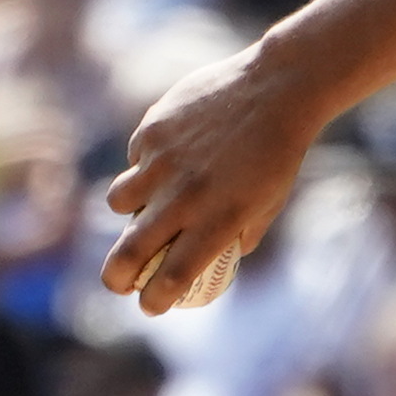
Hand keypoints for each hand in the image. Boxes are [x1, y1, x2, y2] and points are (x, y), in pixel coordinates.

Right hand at [99, 43, 327, 314]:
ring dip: (128, 213)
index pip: (175, 274)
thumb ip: (238, 234)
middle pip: (131, 250)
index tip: (149, 306)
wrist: (276, 89)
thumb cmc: (278, 153)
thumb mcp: (268, 203)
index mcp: (220, 219)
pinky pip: (135, 160)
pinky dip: (146, 166)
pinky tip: (172, 154)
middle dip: (117, 276)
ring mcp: (163, 162)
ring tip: (144, 209)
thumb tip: (213, 259)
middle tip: (117, 284)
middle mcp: (186, 194)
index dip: (156, 298)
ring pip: (119, 202)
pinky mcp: (151, 131)